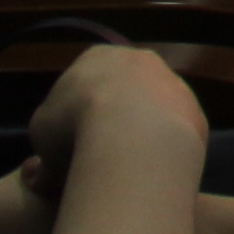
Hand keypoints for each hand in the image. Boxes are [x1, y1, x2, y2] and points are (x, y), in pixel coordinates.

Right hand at [17, 40, 202, 194]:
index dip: (75, 114)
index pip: (85, 82)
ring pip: (153, 111)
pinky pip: (174, 133)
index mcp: (97, 57)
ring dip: (142, 134)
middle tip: (99, 156)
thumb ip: (43, 149)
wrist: (134, 136)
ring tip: (127, 169)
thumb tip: (39, 175)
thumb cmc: (75, 127)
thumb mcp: (41, 137)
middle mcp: (139, 60)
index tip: (70, 143)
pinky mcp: (194, 111)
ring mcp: (172, 83)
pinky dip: (163, 149)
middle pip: (123, 93)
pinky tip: (151, 171)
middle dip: (112, 121)